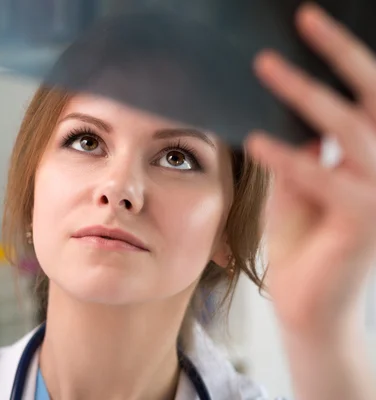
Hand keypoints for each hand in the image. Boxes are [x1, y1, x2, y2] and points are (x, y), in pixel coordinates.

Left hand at [245, 4, 375, 337]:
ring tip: (265, 66)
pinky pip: (322, 180)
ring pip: (348, 131)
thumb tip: (282, 110)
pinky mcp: (364, 222)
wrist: (308, 304)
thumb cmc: (303, 240)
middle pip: (372, 98)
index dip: (344, 54)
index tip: (310, 20)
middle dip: (340, 53)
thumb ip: (299, 148)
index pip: (367, 93)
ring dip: (305, 95)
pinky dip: (289, 159)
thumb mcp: (297, 183)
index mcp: (375, 156)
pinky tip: (257, 140)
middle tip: (305, 17)